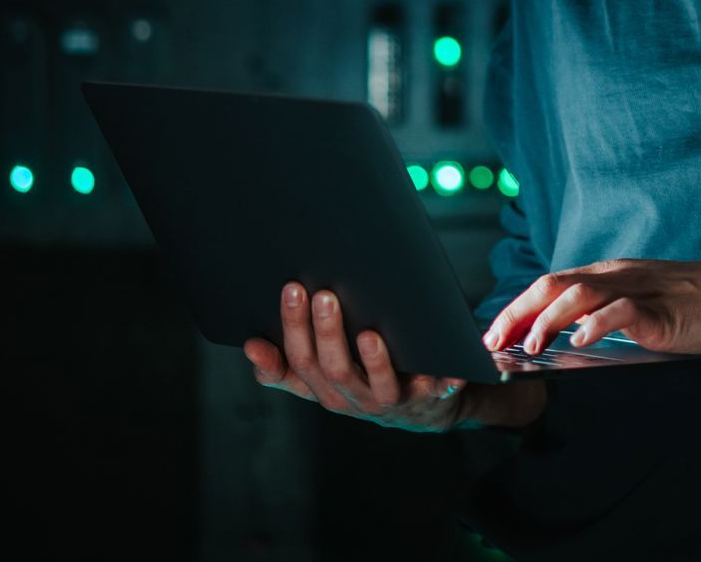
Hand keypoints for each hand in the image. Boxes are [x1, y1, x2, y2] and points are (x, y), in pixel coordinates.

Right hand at [244, 281, 468, 433]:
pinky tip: (450, 360)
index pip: (299, 365)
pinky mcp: (432, 396)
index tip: (281, 302)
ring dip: (375, 362)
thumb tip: (250, 346)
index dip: (287, 338)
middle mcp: (356, 398)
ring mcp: (394, 400)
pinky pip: (439, 388)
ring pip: (378, 385)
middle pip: (334, 370)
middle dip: (326, 333)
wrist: (424, 407)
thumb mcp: (321, 377)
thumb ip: (285, 367)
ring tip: (369, 334)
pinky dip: (444, 377)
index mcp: (326, 388)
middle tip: (322, 294)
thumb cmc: (364, 378)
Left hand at [483, 258, 700, 357]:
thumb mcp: (637, 305)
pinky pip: (621, 311)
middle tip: (494, 342)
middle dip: (518, 313)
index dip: (516, 308)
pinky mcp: (660, 309)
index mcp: (608, 275)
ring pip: (580, 294)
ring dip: (548, 320)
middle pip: (554, 285)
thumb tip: (564, 339)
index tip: (492, 334)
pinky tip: (579, 343)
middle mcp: (616, 276)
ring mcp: (638, 290)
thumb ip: (603, 316)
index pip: (550, 285)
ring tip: (530, 347)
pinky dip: (596, 325)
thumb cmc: (691, 305)